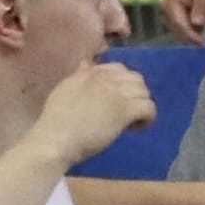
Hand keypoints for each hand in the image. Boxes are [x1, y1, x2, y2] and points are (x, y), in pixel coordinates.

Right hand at [30, 61, 157, 166]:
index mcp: (90, 73)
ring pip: (144, 92)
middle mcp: (105, 79)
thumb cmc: (56, 123)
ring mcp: (116, 93)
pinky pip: (149, 108)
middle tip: (126, 111)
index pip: (118, 69)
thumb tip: (86, 63)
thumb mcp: (64, 91)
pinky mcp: (124, 110)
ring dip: (140, 106)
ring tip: (129, 121)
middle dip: (135, 94)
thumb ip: (79, 77)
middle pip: (136, 79)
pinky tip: (134, 128)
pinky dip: (147, 118)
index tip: (115, 100)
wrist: (55, 140)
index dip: (122, 84)